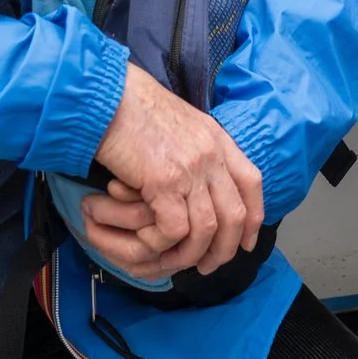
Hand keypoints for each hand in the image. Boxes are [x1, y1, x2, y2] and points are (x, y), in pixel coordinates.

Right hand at [88, 64, 262, 279]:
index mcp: (216, 137)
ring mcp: (191, 167)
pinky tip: (152, 243)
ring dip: (194, 253)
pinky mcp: (164, 180)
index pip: (251, 182)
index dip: (253, 217)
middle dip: (225, 248)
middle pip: (235, 213)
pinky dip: (164, 243)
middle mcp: (210, 152)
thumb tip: (195, 178)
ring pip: (207, 228)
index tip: (244, 241)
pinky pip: (175, 228)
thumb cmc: (129, 106)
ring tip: (177, 262)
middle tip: (207, 265)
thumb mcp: (177, 123)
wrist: (104, 94)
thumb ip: (193, 148)